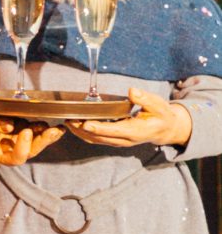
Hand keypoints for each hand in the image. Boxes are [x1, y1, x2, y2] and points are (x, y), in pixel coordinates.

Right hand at [0, 108, 62, 164]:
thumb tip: (9, 125)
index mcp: (3, 156)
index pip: (17, 157)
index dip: (23, 146)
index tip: (26, 131)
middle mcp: (15, 151)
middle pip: (32, 151)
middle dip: (43, 141)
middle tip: (52, 131)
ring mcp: (23, 142)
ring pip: (39, 142)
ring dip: (50, 136)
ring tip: (59, 128)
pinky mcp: (27, 132)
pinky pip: (39, 132)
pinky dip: (47, 128)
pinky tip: (57, 123)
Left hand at [67, 84, 192, 149]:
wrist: (166, 129)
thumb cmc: (161, 115)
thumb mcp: (158, 105)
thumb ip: (145, 98)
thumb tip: (132, 91)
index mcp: (136, 131)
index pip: (114, 130)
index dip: (99, 128)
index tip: (85, 124)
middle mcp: (126, 139)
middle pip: (101, 137)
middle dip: (83, 130)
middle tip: (68, 120)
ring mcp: (120, 142)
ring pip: (97, 140)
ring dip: (81, 134)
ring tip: (67, 122)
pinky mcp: (116, 140)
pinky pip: (98, 140)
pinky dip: (86, 134)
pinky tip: (76, 126)